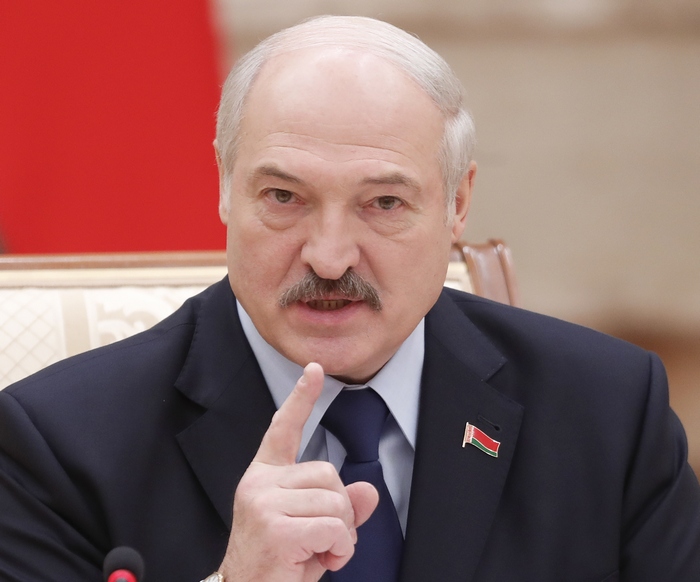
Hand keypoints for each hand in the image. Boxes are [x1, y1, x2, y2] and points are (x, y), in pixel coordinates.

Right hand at [219, 363, 378, 581]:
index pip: (283, 429)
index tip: (315, 369)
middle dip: (341, 508)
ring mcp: (263, 503)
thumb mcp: (314, 531)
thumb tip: (369, 491)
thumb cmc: (278, 564)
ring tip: (323, 550)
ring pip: (334, 500)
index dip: (301, 398)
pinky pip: (333, 527)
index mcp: (264, 477)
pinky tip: (323, 560)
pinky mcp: (274, 528)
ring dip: (343, 533)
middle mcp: (259, 483)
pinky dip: (340, 547)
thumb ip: (340, 508)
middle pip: (327, 473)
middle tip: (327, 537)